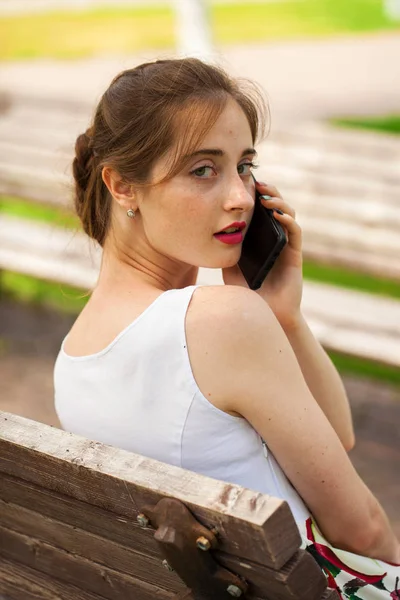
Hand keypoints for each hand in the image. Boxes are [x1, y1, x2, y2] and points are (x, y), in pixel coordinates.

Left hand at [222, 181, 302, 329]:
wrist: (263, 314)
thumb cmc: (246, 294)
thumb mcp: (229, 268)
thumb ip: (224, 250)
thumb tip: (210, 232)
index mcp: (259, 240)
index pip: (259, 212)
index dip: (255, 196)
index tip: (244, 183)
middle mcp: (274, 240)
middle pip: (275, 208)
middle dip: (268, 193)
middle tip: (257, 184)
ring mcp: (286, 246)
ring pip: (288, 216)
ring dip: (279, 202)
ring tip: (266, 197)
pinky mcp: (294, 255)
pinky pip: (294, 233)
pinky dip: (287, 220)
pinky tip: (276, 214)